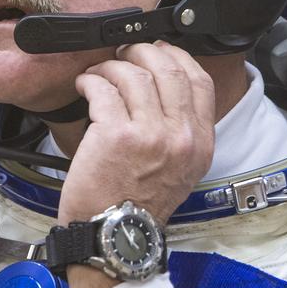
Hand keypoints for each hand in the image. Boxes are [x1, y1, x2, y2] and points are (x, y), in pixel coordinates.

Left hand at [60, 41, 215, 225]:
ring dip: (111, 67)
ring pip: (133, 74)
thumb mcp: (181, 169)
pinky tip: (85, 86)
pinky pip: (103, 89)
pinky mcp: (115, 135)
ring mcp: (149, 135)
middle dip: (141, 52)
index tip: (158, 51)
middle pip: (168, 68)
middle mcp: (180, 136)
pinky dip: (90, 81)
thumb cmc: (138, 204)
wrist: (114, 235)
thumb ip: (181, 129)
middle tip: (124, 54)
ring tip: (99, 75)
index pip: (200, 80)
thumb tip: (163, 86)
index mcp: (200, 142)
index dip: (176, 56)